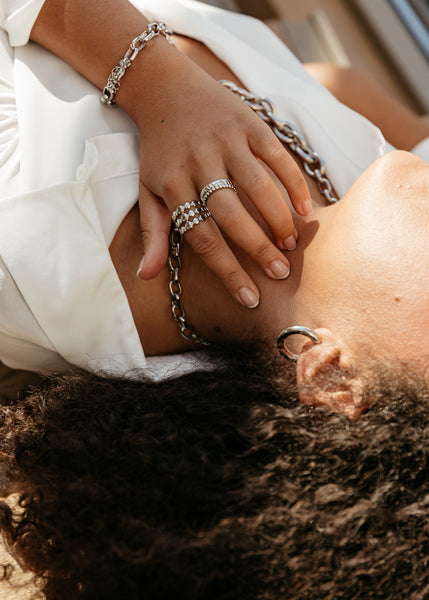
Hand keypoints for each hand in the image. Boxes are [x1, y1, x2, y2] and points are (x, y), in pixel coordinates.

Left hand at [133, 44, 311, 307]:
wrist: (164, 88)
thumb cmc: (158, 150)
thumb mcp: (147, 190)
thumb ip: (152, 233)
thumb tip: (145, 276)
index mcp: (172, 184)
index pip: (202, 236)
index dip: (227, 270)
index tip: (249, 298)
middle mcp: (199, 162)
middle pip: (231, 214)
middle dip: (257, 248)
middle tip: (280, 274)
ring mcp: (226, 140)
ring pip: (257, 185)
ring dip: (278, 218)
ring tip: (291, 246)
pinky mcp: (248, 123)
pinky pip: (276, 155)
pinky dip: (293, 182)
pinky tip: (306, 208)